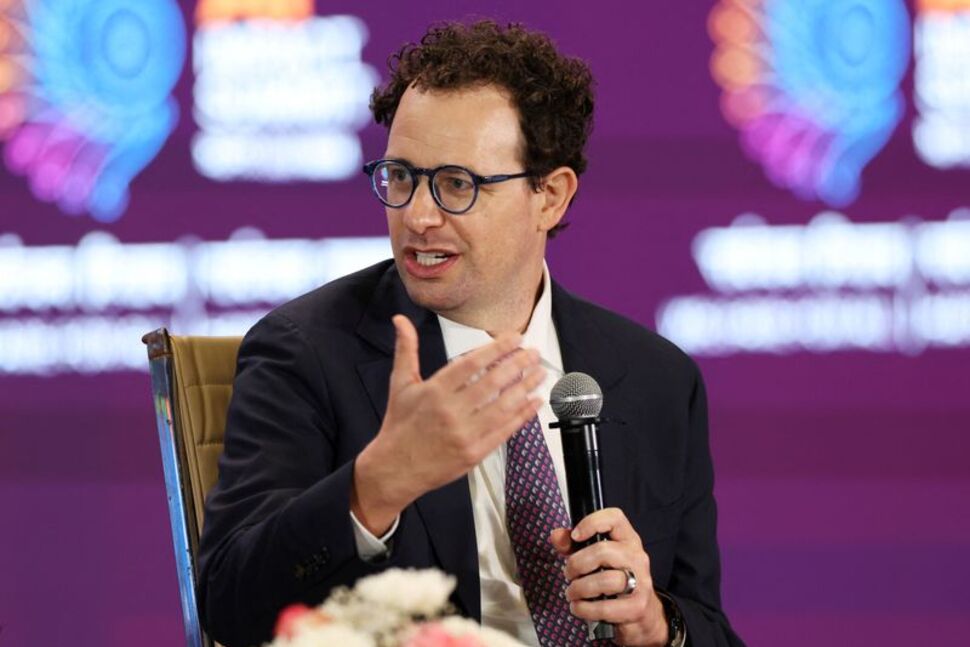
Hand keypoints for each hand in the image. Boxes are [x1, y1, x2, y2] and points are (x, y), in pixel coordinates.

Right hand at [352, 314, 544, 534]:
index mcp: (434, 391)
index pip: (471, 364)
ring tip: (540, 373)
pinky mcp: (474, 453)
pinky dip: (522, 416)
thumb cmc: (400, 424)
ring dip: (525, 388)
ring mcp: (464, 434)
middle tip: (534, 353)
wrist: (395, 468)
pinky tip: (535, 402)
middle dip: (518, 365)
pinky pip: (504, 431)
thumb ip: (406, 349)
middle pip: (492, 383)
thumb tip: (400, 319)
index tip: (515, 338)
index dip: (496, 349)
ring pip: (503, 407)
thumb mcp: (400, 384)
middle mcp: (451, 411)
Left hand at [550, 508, 668, 646]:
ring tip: (572, 593)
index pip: (615, 518)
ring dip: (580, 588)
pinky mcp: (637, 607)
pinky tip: (579, 607)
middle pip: (604, 551)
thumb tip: (556, 535)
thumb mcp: (594, 558)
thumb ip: (573, 545)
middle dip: (577, 564)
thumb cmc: (615, 580)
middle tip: (569, 574)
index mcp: (627, 539)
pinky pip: (605, 608)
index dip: (592, 522)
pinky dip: (585, 609)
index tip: (575, 536)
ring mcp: (641, 582)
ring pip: (606, 580)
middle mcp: (637, 557)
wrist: (642, 612)